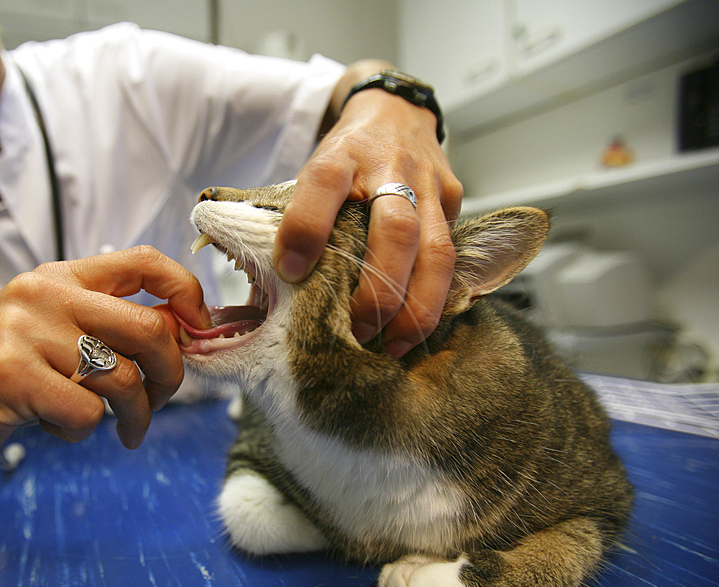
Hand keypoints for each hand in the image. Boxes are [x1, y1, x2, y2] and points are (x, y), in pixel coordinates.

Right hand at [0, 246, 208, 454]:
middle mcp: (45, 293)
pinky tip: (56, 427)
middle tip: (159, 402)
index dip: (187, 293)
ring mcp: (25, 331)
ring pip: (122, 379)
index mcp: (62, 275)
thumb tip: (184, 333)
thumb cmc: (1, 368)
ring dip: (134, 416)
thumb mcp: (51, 328)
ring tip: (120, 429)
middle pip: (149, 328)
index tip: (198, 331)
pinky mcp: (10, 375)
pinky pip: (84, 413)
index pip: (145, 262)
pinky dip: (82, 432)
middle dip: (171, 376)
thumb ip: (106, 324)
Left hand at [274, 88, 462, 357]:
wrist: (393, 111)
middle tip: (357, 331)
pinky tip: (418, 327)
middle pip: (395, 230)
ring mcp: (428, 183)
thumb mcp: (311, 171)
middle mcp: (389, 167)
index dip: (306, 227)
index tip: (291, 271)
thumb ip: (294, 217)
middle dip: (378, 290)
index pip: (322, 184)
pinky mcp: (453, 198)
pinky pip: (453, 256)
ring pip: (436, 251)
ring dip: (416, 306)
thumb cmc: (345, 156)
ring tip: (395, 343)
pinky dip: (437, 297)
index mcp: (341, 155)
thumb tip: (265, 286)